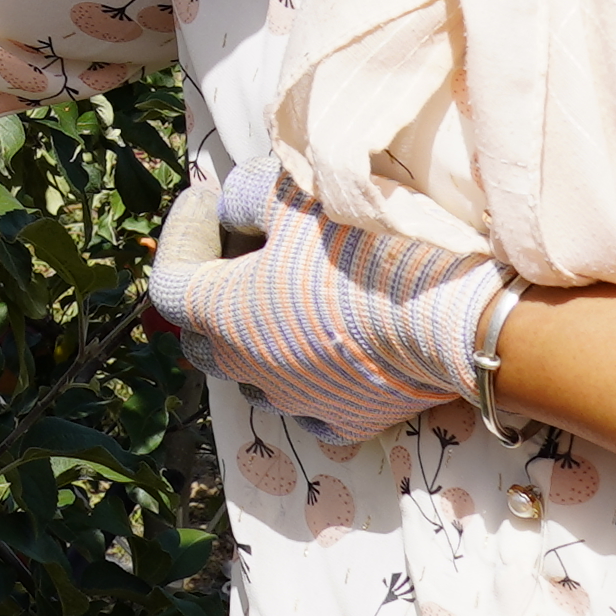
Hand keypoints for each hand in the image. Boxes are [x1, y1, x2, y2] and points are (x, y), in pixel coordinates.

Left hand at [150, 161, 511, 444]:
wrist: (449, 315)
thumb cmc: (360, 247)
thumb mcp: (290, 194)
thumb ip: (246, 197)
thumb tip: (234, 209)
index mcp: (218, 315)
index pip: (166, 281)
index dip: (183, 235)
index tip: (210, 199)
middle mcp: (246, 370)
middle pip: (203, 336)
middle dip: (211, 289)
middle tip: (244, 247)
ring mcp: (296, 404)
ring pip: (254, 373)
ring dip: (258, 335)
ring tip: (287, 296)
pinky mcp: (346, 421)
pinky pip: (310, 404)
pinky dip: (309, 374)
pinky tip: (329, 346)